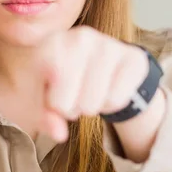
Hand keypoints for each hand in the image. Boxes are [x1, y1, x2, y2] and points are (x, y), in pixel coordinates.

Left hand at [38, 26, 149, 141]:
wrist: (88, 59)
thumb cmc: (53, 79)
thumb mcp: (37, 97)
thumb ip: (42, 117)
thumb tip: (59, 134)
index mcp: (52, 44)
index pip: (56, 101)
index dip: (55, 106)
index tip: (52, 93)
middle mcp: (81, 37)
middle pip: (76, 105)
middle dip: (72, 108)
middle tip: (72, 93)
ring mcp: (109, 44)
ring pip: (97, 104)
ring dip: (91, 107)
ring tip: (87, 90)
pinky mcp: (134, 57)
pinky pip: (119, 100)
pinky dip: (111, 104)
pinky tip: (105, 87)